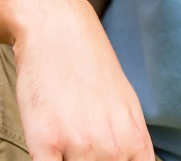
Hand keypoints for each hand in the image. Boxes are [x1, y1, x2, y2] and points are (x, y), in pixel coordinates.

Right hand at [13, 0, 153, 160]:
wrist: (59, 32)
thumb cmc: (91, 72)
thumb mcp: (126, 108)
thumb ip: (131, 146)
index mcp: (134, 143)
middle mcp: (112, 147)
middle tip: (78, 156)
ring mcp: (80, 144)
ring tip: (62, 153)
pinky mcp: (46, 140)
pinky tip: (46, 157)